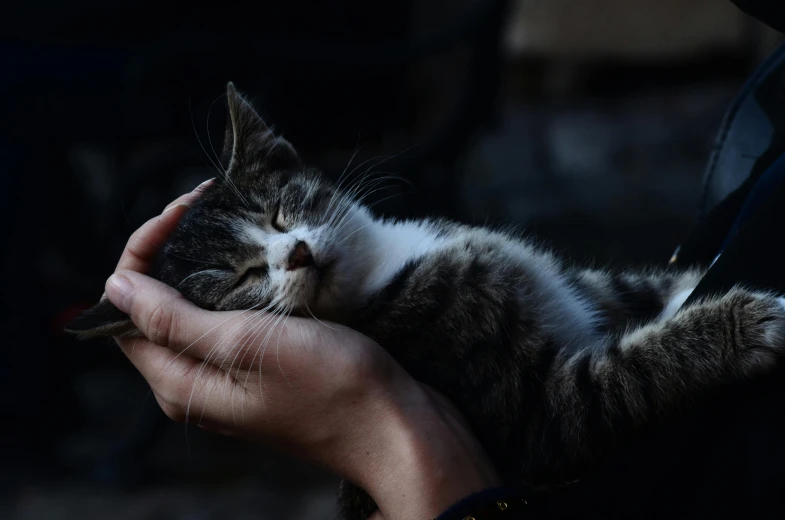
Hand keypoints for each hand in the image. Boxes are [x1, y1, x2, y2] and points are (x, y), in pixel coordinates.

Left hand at [104, 182, 501, 519]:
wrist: (396, 425)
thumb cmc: (330, 386)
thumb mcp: (246, 344)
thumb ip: (175, 320)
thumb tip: (115, 289)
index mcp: (180, 381)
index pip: (127, 310)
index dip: (142, 254)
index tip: (181, 213)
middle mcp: (198, 381)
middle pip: (159, 306)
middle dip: (173, 251)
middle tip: (206, 206)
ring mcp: (233, 375)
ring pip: (197, 309)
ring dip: (206, 263)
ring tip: (231, 222)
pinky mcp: (266, 366)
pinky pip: (233, 318)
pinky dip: (237, 282)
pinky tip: (259, 258)